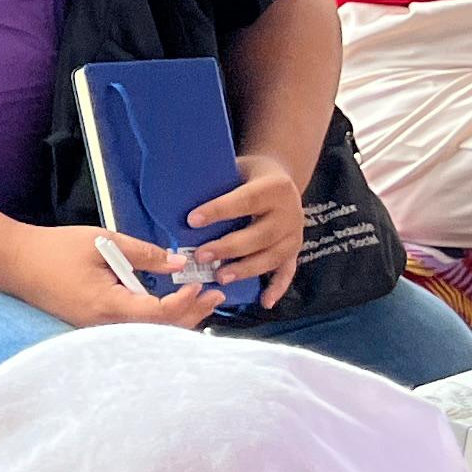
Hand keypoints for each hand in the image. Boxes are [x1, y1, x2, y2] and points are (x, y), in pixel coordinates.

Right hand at [3, 223, 220, 333]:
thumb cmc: (55, 249)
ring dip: (177, 319)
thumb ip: (143, 253)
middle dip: (191, 314)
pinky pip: (133, 331)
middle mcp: (104, 326)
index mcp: (108, 304)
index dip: (185, 301)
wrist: (14, 262)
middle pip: (159, 330)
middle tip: (216, 295)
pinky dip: (157, 321)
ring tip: (200, 302)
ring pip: (148, 334)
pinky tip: (170, 308)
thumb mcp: (103, 241)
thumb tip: (180, 263)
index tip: (202, 283)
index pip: (159, 313)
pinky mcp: (93, 327)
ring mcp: (97, 330)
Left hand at [181, 151, 305, 310]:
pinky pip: (288, 271)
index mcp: (275, 187)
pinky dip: (277, 288)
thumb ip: (216, 183)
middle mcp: (290, 213)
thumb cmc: (248, 175)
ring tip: (220, 277)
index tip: (192, 220)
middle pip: (260, 235)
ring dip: (246, 269)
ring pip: (272, 256)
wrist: (283, 178)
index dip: (219, 211)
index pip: (245, 201)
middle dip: (229, 248)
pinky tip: (264, 302)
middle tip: (200, 256)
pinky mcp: (295, 250)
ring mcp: (294, 234)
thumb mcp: (237, 169)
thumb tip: (175, 195)